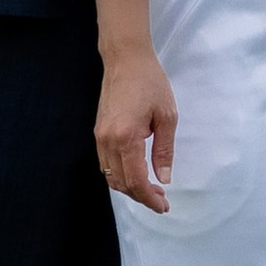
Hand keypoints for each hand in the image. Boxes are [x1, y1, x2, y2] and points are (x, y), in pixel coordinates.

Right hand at [96, 46, 176, 212]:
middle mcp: (108, 141)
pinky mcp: (98, 132)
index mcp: (126, 137)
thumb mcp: (167, 116)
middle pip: (121, 183)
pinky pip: (106, 164)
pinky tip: (136, 173)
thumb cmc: (150, 83)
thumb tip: (164, 178)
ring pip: (111, 176)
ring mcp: (100, 137)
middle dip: (141, 196)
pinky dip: (120, 175)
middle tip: (161, 199)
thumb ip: (164, 150)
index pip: (136, 180)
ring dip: (130, 188)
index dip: (149, 198)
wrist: (125, 59)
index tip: (163, 206)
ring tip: (151, 189)